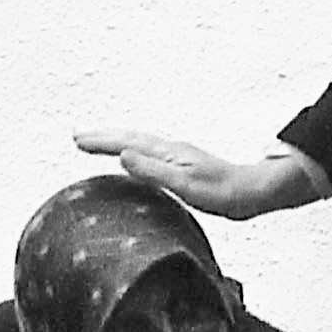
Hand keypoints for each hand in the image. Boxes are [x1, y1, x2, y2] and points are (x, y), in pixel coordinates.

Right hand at [72, 132, 329, 217]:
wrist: (253, 193)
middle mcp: (171, 150)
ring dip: (117, 144)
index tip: (78, 140)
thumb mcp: (185, 184)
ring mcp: (178, 158)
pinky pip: (149, 156)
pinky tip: (134, 164)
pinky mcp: (184, 168)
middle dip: (104, 138)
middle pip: (130, 139)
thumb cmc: (223, 192)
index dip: (101, 141)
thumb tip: (123, 156)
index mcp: (168, 152)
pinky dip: (134, 154)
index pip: (127, 142)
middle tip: (78, 138)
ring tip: (97, 145)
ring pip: (140, 146)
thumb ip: (153, 171)